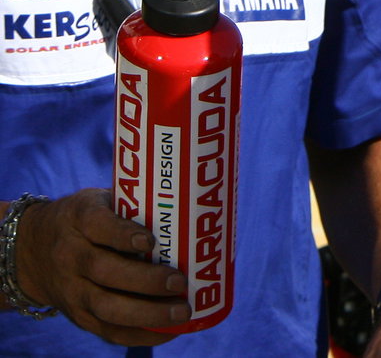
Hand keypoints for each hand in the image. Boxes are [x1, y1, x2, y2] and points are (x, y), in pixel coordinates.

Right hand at [13, 189, 189, 345]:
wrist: (31, 251)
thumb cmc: (85, 220)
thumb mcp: (100, 200)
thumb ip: (135, 204)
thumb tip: (195, 208)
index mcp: (79, 219)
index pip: (97, 225)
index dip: (122, 234)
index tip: (149, 240)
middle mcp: (71, 256)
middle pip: (104, 271)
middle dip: (145, 281)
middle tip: (180, 282)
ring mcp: (72, 290)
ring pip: (106, 306)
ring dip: (147, 313)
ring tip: (181, 312)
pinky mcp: (78, 315)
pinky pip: (107, 330)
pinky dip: (140, 334)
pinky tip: (170, 331)